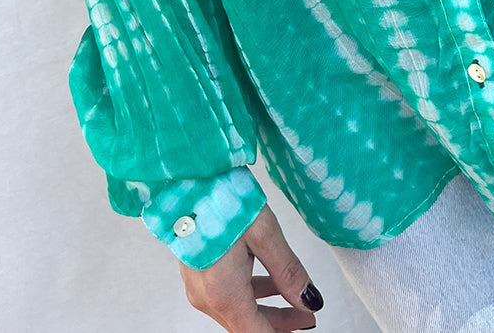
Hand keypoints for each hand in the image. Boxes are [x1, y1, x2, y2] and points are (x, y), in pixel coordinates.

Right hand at [178, 202, 323, 329]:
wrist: (183, 175)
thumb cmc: (221, 198)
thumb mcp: (264, 233)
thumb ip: (288, 271)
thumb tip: (310, 300)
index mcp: (224, 293)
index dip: (283, 331)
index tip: (308, 322)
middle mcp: (206, 297)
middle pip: (245, 326)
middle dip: (278, 323)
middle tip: (306, 314)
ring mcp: (197, 285)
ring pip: (236, 311)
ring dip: (265, 308)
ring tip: (292, 297)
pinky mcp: (195, 270)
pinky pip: (225, 294)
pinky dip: (249, 293)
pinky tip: (266, 279)